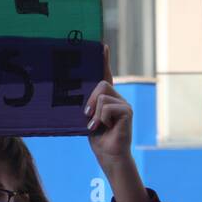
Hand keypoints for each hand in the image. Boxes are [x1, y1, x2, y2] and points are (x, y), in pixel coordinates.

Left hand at [85, 49, 132, 164]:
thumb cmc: (96, 137)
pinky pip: (107, 107)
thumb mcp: (87, 117)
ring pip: (102, 97)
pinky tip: (105, 128)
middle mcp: (118, 98)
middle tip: (87, 115)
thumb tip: (74, 92)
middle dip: (90, 100)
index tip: (102, 46)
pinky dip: (101, 119)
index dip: (104, 61)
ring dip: (94, 114)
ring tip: (96, 125)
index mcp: (107, 98)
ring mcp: (124, 104)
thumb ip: (86, 104)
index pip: (106, 75)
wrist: (108, 154)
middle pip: (101, 84)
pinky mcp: (127, 111)